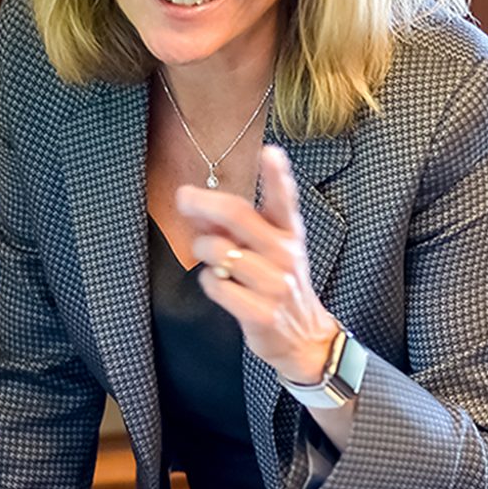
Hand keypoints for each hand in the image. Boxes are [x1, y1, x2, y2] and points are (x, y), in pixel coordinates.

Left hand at [177, 145, 339, 383]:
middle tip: (183, 197)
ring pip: (218, 251)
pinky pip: (215, 286)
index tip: (270, 152)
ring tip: (212, 259)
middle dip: (204, 202)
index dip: (277, 175)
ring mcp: (275, 285)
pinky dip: (210, 284)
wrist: (304, 336)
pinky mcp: (262, 312)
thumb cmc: (278, 282)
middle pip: (239, 216)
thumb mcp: (269, 248)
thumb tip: (198, 203)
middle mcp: (285, 255)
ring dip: (203, 251)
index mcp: (290, 234)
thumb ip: (237, 226)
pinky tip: (222, 286)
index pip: (285, 200)